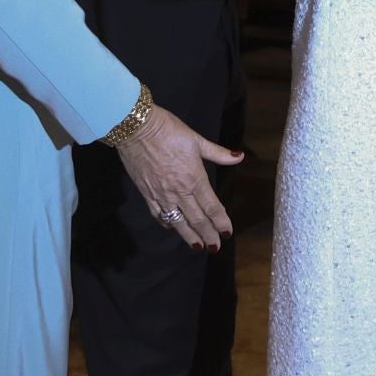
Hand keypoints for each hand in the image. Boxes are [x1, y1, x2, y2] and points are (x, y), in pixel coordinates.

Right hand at [115, 104, 241, 251]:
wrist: (136, 128)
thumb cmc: (169, 130)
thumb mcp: (196, 139)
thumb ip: (218, 153)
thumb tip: (239, 157)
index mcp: (194, 178)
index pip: (211, 206)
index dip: (221, 221)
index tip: (227, 233)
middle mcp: (179, 191)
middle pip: (197, 219)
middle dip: (208, 235)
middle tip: (215, 247)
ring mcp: (162, 195)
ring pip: (178, 221)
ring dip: (189, 236)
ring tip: (198, 247)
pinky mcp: (147, 194)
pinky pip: (159, 215)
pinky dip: (168, 224)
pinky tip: (173, 228)